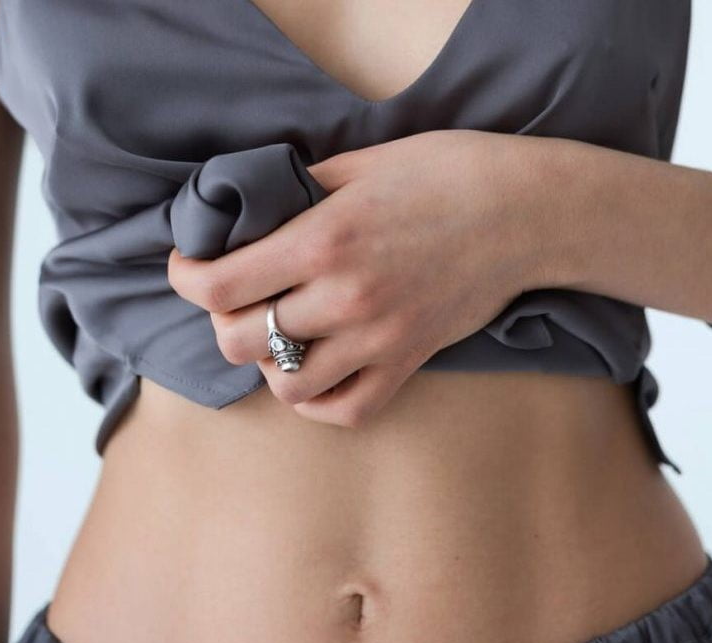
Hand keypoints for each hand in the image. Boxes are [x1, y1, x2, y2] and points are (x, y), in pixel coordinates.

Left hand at [168, 129, 546, 427]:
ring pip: (286, 386)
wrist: (526, 212)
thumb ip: (299, 191)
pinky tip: (313, 373)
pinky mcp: (409, 362)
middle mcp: (344, 298)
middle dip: (221, 320)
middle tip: (234, 298)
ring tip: (276, 337)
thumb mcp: (361, 163)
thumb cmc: (447, 174)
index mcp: (323, 241)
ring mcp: (379, 339)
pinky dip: (317, 402)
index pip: (219, 286)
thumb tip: (250, 211)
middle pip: (240, 339)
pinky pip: (347, 410)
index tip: (188, 265)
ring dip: (266, 364)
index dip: (185, 277)